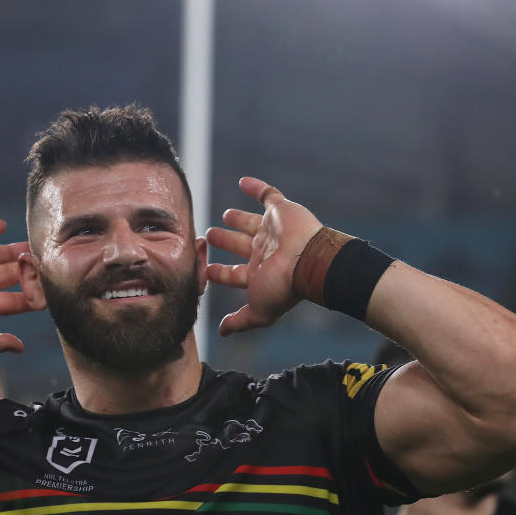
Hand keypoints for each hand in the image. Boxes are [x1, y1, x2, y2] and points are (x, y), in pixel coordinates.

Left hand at [205, 177, 322, 335]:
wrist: (310, 261)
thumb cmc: (284, 287)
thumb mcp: (258, 310)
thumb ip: (240, 321)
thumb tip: (221, 333)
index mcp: (259, 273)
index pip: (234, 274)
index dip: (220, 273)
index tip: (206, 269)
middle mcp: (264, 252)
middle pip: (240, 245)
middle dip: (225, 242)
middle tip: (208, 235)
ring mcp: (273, 231)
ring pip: (251, 222)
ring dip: (237, 219)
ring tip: (224, 215)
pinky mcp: (282, 211)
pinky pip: (268, 195)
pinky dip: (256, 187)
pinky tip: (242, 181)